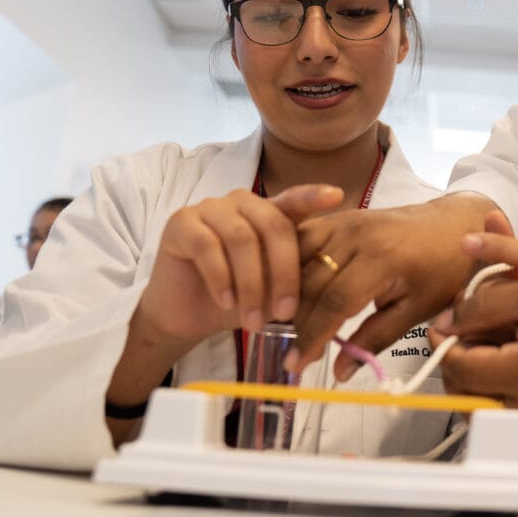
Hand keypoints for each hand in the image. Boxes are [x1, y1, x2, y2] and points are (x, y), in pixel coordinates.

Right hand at [134, 184, 344, 348]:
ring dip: (252, 284)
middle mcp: (241, 202)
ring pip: (242, 238)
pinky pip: (207, 246)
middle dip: (284, 272)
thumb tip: (324, 295)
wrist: (185, 316)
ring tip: (253, 320)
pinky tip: (227, 302)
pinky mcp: (180, 223)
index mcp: (268, 213)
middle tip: (286, 313)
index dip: (314, 196)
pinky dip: (221, 278)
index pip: (294, 200)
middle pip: (273, 225)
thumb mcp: (271, 292)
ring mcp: (209, 208)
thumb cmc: (235, 300)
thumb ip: (292, 282)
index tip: (337, 196)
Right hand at [286, 193, 503, 379]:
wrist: (453, 225)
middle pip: (311, 285)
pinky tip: (286, 292)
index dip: (313, 337)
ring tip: (284, 327)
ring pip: (298, 261)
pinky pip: (302, 241)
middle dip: (297, 323)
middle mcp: (356, 234)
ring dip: (287, 295)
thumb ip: (376, 338)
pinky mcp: (338, 218)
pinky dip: (289, 267)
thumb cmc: (442, 269)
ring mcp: (343, 221)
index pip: (334, 303)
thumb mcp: (416, 309)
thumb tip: (340, 372)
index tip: (297, 363)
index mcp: (381, 258)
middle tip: (291, 353)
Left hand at [434, 232, 517, 471]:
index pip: (460, 370)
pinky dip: (515, 422)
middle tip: (472, 348)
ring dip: (484, 401)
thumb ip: (481, 306)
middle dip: (462, 374)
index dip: (447, 346)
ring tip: (495, 370)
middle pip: (470, 404)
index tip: (450, 331)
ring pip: (495, 429)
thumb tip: (444, 325)